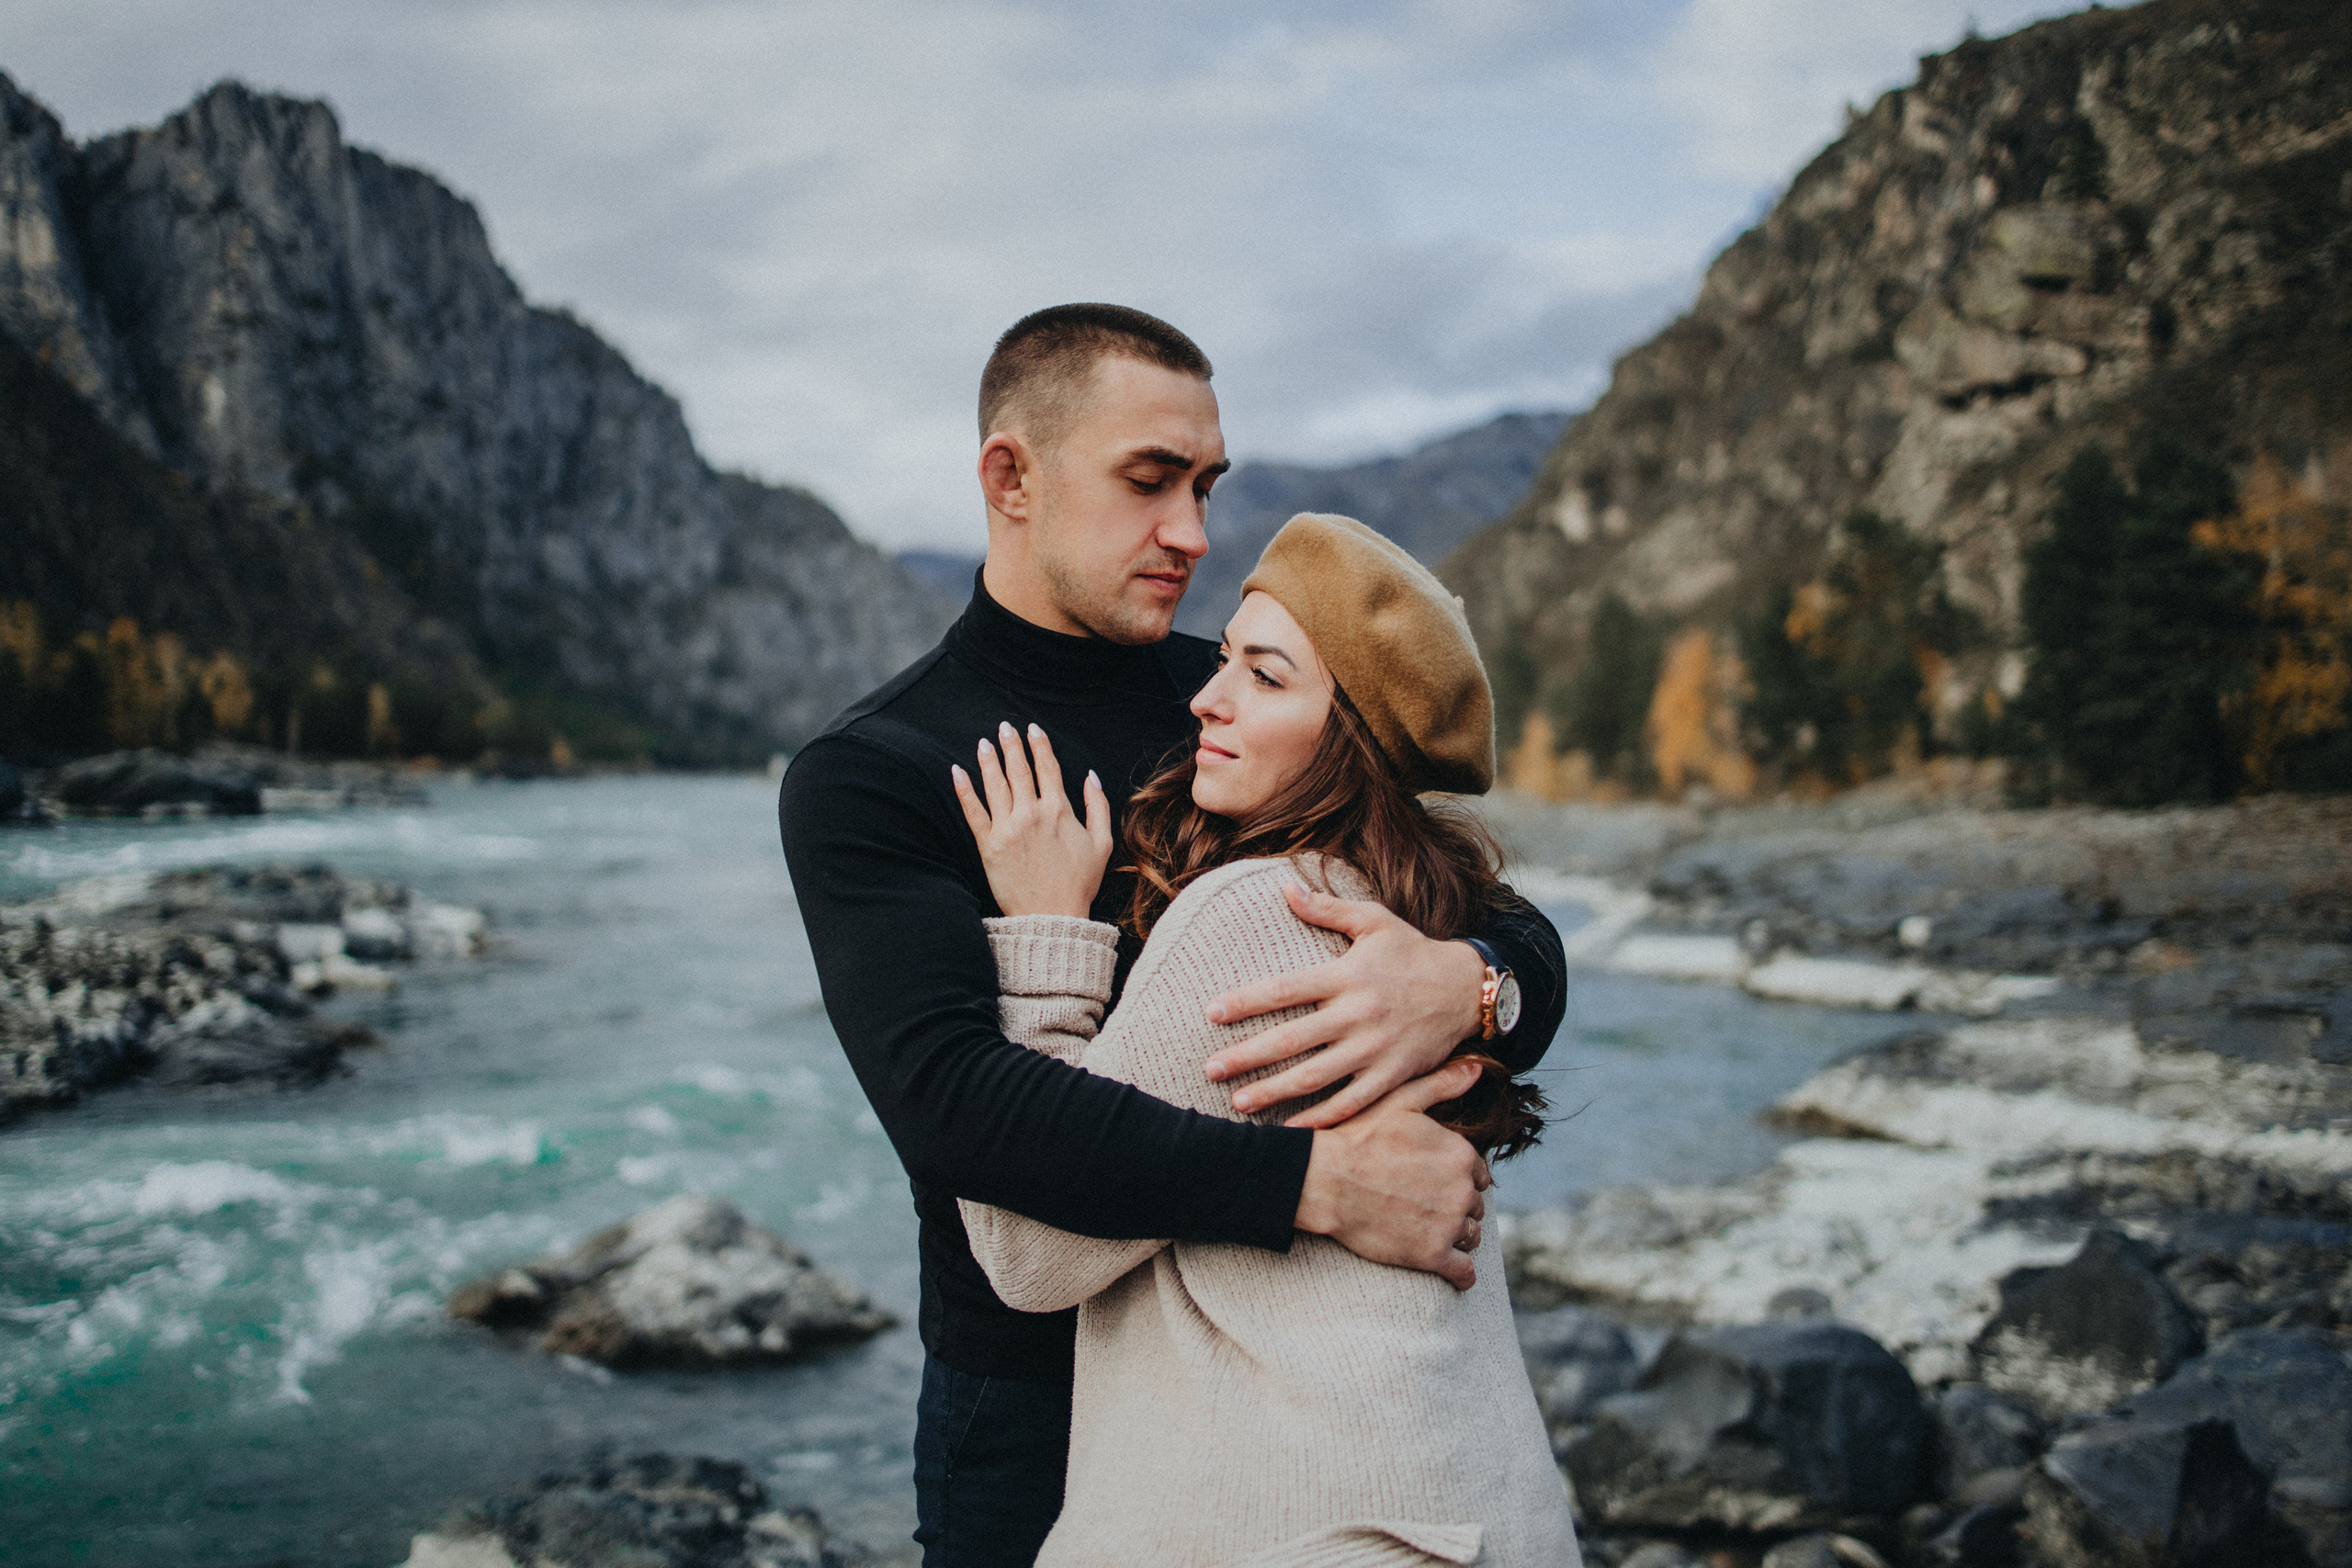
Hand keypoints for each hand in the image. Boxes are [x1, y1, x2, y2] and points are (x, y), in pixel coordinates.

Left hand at [951, 721, 1112, 918]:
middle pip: (1019, 770)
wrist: (1052, 917)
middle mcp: (1031, 814)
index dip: (1039, 745)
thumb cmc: (1079, 883)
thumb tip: (1091, 777)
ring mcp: (1007, 828)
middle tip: (1005, 727)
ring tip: (984, 743)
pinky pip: (973, 812)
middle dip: (1012, 745)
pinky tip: (957, 771)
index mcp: (1059, 811)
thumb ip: (1098, 806)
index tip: (1032, 729)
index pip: (1047, 768)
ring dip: (989, 760)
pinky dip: (964, 790)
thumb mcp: (1102, 843)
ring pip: (995, 785)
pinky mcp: (989, 845)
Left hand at [1204, 881, 1485, 1127]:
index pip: (1285, 989)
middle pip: (1291, 1039)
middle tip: (1210, 1069)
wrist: (1467, 989)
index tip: (1211, 1012)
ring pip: (1315, 1076)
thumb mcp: (1374, 921)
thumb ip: (1327, 909)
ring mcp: (1375, 1049)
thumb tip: (1285, 888)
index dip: (1246, 1001)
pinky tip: (1292, 1128)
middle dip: (1246, 1056)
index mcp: (1347, 975)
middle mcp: (1358, 1014)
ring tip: (1238, 1102)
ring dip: (1273, 1092)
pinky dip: (1321, 1118)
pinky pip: (1351, 1102)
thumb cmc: (1413, 951)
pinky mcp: (1393, 1075)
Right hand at [1295, 1058, 1492, 1290]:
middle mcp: (1463, 1189)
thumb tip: (1475, 1069)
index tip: (1435, 1182)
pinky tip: (1453, 1272)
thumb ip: (1441, 1085)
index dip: (1458, 1179)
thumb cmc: (1357, 1138)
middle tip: (1425, 1207)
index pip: (1479, 1175)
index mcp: (1460, 1153)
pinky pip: (1463, 1272)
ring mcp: (1449, 1223)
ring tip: (1426, 1231)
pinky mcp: (1432, 1255)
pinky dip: (1461, 1274)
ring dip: (1455, 1237)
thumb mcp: (1400, 1101)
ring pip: (1471, 1236)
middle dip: (1456, 1207)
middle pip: (1475, 1206)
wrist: (1324, 1180)